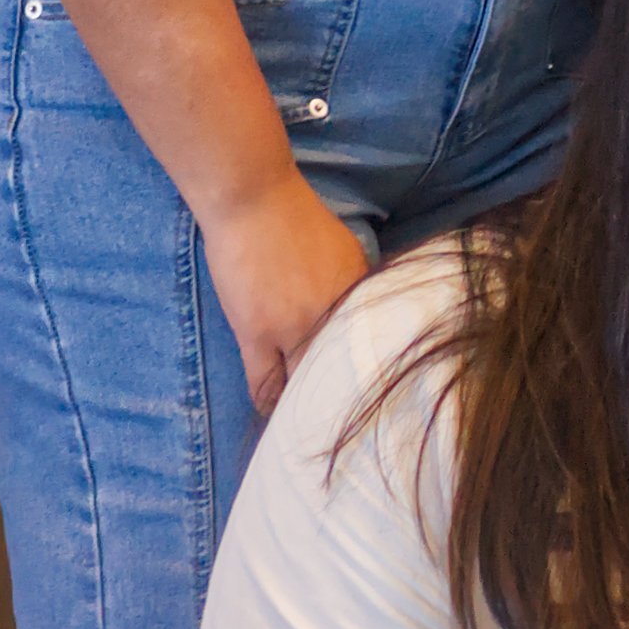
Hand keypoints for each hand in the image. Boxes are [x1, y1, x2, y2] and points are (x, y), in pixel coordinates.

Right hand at [203, 173, 374, 417]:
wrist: (254, 198)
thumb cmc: (296, 217)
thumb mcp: (344, 251)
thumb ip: (354, 288)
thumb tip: (361, 319)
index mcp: (360, 295)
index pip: (372, 350)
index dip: (370, 379)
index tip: (374, 401)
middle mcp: (335, 315)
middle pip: (345, 374)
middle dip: (343, 402)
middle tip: (346, 427)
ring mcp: (296, 326)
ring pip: (305, 384)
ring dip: (305, 408)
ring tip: (308, 430)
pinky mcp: (258, 332)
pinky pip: (265, 383)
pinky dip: (270, 404)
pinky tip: (274, 418)